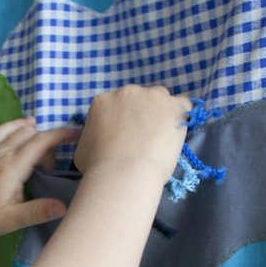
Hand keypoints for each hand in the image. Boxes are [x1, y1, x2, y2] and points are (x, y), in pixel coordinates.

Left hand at [0, 119, 78, 263]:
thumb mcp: (12, 220)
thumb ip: (38, 212)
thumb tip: (64, 206)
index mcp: (11, 167)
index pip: (41, 141)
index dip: (62, 135)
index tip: (79, 134)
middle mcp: (2, 154)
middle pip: (34, 135)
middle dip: (50, 147)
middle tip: (49, 174)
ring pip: (20, 131)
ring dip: (36, 138)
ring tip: (40, 161)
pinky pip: (4, 131)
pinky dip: (18, 127)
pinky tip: (25, 128)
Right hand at [73, 85, 190, 186]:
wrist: (123, 173)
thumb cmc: (97, 167)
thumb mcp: (83, 150)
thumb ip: (92, 138)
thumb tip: (98, 142)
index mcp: (103, 102)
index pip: (117, 105)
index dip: (123, 120)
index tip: (126, 135)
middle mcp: (126, 93)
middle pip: (139, 98)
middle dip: (142, 114)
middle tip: (143, 138)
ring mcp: (151, 97)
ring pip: (160, 99)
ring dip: (161, 113)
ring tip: (161, 137)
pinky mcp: (173, 106)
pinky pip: (182, 105)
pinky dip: (180, 117)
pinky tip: (176, 133)